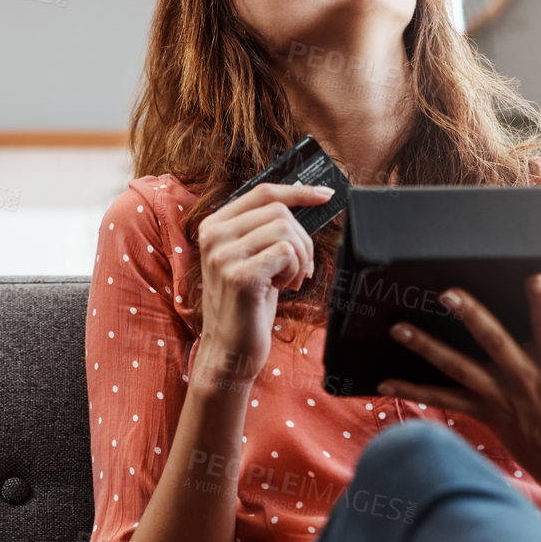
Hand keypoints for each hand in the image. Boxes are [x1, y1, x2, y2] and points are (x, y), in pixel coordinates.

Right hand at [191, 181, 334, 392]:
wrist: (230, 349)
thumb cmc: (247, 305)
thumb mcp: (252, 258)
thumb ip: (265, 231)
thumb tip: (306, 203)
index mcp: (214, 225)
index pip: (263, 192)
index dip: (299, 192)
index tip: (326, 195)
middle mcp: (213, 235)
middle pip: (280, 211)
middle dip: (303, 239)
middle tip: (300, 269)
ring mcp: (223, 255)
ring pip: (285, 229)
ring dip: (299, 257)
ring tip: (287, 280)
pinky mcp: (239, 275)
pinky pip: (285, 252)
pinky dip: (294, 270)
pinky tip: (282, 288)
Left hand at [377, 273, 540, 541]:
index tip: (534, 277)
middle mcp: (523, 378)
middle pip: (492, 341)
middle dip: (471, 316)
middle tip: (448, 292)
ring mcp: (498, 396)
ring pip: (457, 368)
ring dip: (427, 348)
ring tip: (399, 328)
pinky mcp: (482, 412)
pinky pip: (442, 399)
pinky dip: (414, 388)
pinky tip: (385, 379)